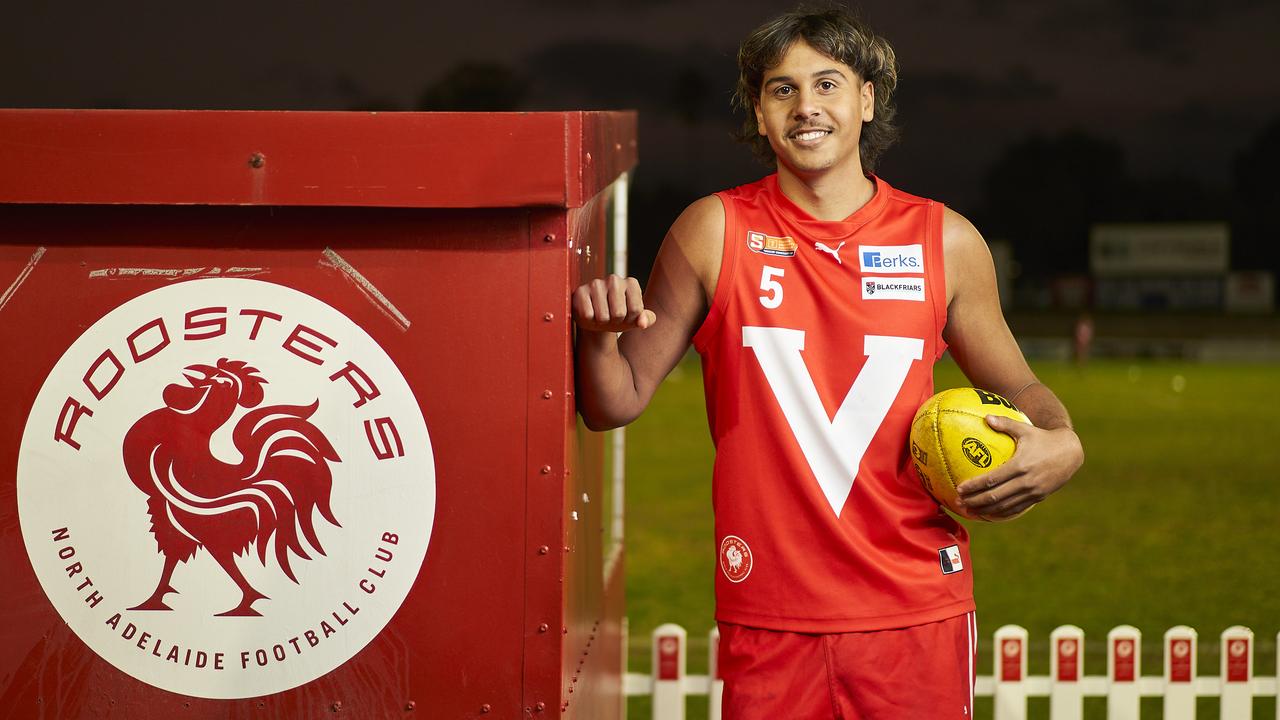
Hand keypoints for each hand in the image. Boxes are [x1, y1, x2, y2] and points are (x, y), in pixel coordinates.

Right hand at [572, 274, 655, 332]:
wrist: (595, 319)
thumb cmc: (619, 317)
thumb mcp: (635, 319)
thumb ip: (646, 320)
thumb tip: (642, 323)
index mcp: (631, 283)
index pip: (636, 310)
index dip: (630, 319)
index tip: (626, 315)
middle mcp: (614, 279)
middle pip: (619, 313)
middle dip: (615, 321)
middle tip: (611, 316)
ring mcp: (596, 283)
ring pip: (603, 316)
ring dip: (602, 321)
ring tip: (600, 315)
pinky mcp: (580, 291)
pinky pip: (587, 315)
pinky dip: (588, 320)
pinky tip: (589, 313)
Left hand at [956, 415, 1083, 520]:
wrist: (1070, 453)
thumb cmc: (1043, 438)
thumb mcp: (1025, 429)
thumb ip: (1004, 424)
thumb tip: (985, 417)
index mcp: (1020, 465)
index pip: (992, 480)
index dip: (974, 486)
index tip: (959, 489)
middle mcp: (1026, 481)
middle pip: (995, 496)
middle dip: (975, 501)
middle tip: (958, 502)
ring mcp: (1033, 492)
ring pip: (1004, 506)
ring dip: (985, 510)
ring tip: (969, 511)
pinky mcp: (1038, 498)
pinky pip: (1016, 508)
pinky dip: (1001, 513)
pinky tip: (988, 514)